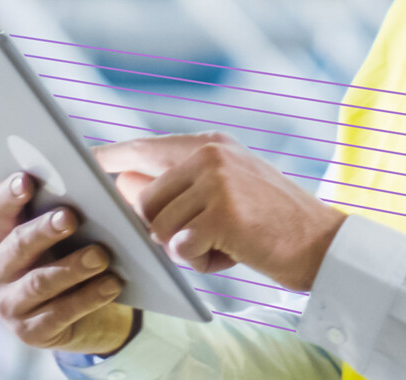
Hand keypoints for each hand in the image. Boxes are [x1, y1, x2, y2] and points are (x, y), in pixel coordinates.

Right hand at [0, 172, 136, 353]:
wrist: (84, 316)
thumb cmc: (71, 258)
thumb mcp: (65, 236)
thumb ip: (65, 213)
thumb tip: (87, 190)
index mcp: (0, 237)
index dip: (9, 194)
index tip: (27, 179)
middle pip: (17, 245)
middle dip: (44, 230)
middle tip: (71, 217)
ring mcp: (9, 304)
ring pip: (40, 282)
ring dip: (72, 267)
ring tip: (100, 255)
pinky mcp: (31, 333)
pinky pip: (60, 313)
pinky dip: (89, 297)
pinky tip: (112, 284)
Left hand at [95, 131, 346, 290]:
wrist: (325, 244)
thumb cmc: (270, 225)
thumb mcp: (226, 193)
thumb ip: (180, 187)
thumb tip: (123, 188)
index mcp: (210, 144)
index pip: (144, 147)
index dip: (110, 157)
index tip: (81, 163)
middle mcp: (210, 154)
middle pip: (143, 199)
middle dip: (161, 229)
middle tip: (202, 238)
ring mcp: (217, 181)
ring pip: (159, 226)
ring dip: (185, 249)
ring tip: (224, 244)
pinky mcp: (222, 213)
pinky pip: (181, 248)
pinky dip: (202, 261)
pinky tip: (233, 253)